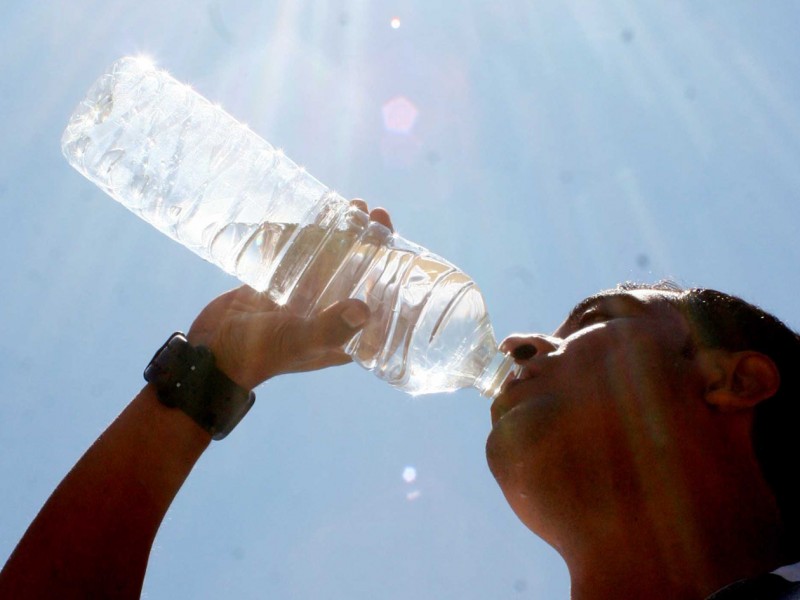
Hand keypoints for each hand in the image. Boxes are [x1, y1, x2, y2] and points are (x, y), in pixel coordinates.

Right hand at [187, 200, 392, 389]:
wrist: (210, 351)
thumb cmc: (257, 354)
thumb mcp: (297, 341)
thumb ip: (328, 328)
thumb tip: (364, 308)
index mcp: (343, 334)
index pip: (377, 299)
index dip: (391, 270)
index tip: (396, 241)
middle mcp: (328, 315)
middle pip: (358, 272)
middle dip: (369, 241)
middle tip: (372, 211)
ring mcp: (304, 299)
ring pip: (331, 260)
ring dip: (343, 233)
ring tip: (351, 205)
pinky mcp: (280, 286)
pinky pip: (301, 257)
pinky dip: (308, 237)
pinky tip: (315, 213)